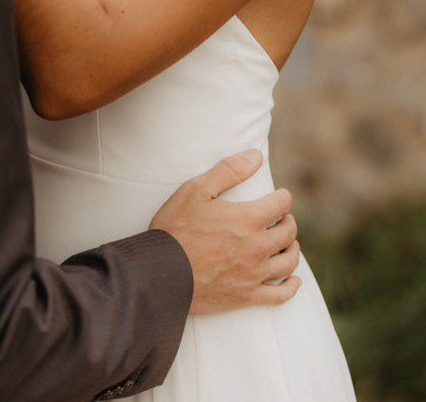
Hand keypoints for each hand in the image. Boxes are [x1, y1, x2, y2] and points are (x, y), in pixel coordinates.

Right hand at [150, 150, 299, 313]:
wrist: (160, 272)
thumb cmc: (175, 228)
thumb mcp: (196, 190)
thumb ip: (229, 170)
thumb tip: (256, 156)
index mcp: (248, 219)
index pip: (282, 204)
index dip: (282, 197)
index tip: (278, 196)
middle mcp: (258, 247)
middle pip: (289, 232)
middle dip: (287, 221)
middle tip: (280, 219)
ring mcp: (254, 274)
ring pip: (289, 262)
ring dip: (292, 249)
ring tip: (286, 244)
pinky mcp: (247, 297)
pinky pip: (280, 295)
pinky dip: (291, 286)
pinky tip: (292, 280)